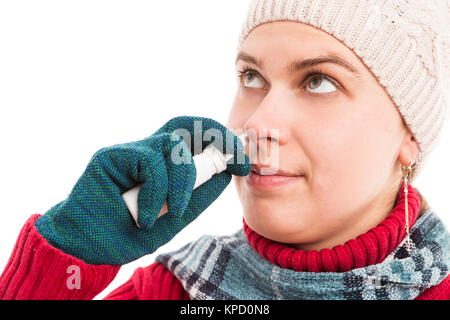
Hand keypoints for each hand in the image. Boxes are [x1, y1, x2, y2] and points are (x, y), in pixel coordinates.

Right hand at [35, 116, 249, 264]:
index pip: (196, 136)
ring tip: (172, 212)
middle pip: (186, 124)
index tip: (243, 161)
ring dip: (182, 183)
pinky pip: (149, 163)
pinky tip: (144, 216)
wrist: (89, 247)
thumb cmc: (129, 231)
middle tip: (233, 159)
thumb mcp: (174, 216)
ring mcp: (131, 150)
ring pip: (172, 146)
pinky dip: (156, 192)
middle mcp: (150, 151)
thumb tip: (225, 175)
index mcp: (166, 162)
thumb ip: (197, 196)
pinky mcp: (112, 156)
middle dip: (216, 136)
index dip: (223, 142)